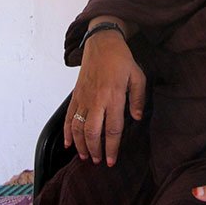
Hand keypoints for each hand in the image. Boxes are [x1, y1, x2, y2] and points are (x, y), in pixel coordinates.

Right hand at [63, 25, 145, 165]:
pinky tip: (69, 143)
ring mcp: (83, 98)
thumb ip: (138, 98)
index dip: (112, 147)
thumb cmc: (121, 59)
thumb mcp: (138, 75)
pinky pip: (68, 116)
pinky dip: (67, 132)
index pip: (112, 128)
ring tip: (85, 156)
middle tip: (98, 161)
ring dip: (80, 144)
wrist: (101, 43)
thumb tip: (136, 118)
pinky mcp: (76, 95)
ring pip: (78, 127)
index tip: (112, 160)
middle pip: (93, 132)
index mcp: (114, 96)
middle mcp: (96, 100)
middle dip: (95, 150)